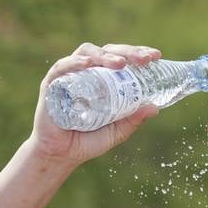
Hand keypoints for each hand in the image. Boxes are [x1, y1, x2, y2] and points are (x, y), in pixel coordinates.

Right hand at [28, 42, 163, 164]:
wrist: (60, 156)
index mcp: (104, 80)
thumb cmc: (87, 141)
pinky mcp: (51, 83)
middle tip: (143, 59)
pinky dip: (74, 62)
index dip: (138, 54)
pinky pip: (62, 67)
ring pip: (87, 53)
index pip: (122, 58)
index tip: (155, 56)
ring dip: (105, 55)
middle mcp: (88, 73)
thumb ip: (132, 120)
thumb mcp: (116, 132)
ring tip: (120, 63)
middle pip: (108, 51)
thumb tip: (155, 108)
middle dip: (127, 52)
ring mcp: (69, 76)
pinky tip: (87, 64)